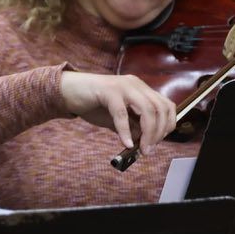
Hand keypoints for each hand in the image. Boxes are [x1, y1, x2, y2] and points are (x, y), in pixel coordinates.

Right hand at [59, 71, 177, 151]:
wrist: (66, 91)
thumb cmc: (92, 104)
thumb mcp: (116, 117)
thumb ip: (132, 126)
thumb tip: (145, 140)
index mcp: (140, 88)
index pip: (166, 105)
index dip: (167, 124)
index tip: (158, 141)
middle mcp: (135, 84)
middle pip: (160, 108)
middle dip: (159, 132)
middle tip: (149, 149)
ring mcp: (123, 86)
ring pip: (147, 110)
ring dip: (148, 133)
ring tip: (141, 149)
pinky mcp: (108, 91)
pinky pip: (122, 114)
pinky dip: (126, 131)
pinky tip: (126, 143)